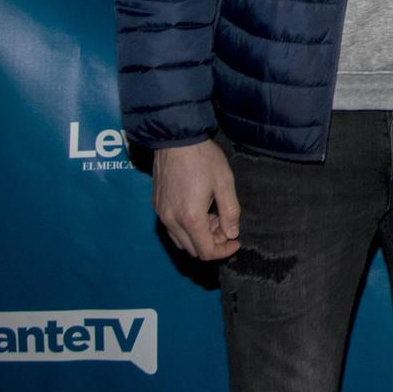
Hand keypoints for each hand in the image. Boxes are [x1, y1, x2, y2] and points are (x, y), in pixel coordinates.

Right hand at [153, 139, 241, 259]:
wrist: (176, 139)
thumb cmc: (203, 158)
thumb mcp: (225, 183)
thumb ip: (230, 212)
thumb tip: (232, 233)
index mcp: (190, 217)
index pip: (206, 252)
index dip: (224, 251)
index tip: (235, 240)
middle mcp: (172, 221)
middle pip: (193, 250)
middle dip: (212, 243)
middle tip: (225, 224)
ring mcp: (161, 214)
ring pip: (181, 241)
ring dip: (199, 236)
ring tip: (213, 215)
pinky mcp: (157, 206)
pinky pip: (172, 228)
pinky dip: (187, 227)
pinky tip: (198, 208)